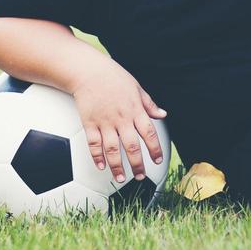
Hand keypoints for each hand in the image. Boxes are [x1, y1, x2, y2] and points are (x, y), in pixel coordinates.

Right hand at [70, 60, 166, 182]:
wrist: (88, 70)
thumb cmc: (113, 77)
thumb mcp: (136, 87)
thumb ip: (149, 103)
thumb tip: (163, 114)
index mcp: (135, 110)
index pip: (149, 133)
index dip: (154, 149)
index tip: (158, 160)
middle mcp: (121, 118)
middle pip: (132, 146)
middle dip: (137, 164)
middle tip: (140, 177)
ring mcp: (104, 122)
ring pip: (112, 149)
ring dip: (117, 166)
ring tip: (120, 179)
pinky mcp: (89, 122)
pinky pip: (93, 143)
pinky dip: (97, 156)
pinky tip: (101, 166)